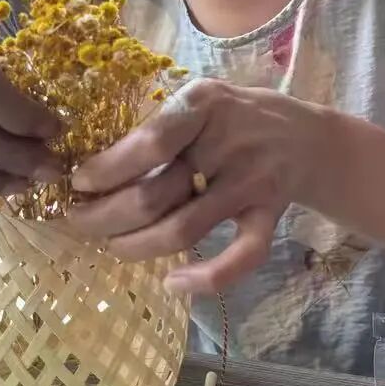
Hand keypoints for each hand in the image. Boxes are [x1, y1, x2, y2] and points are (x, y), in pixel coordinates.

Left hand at [68, 78, 319, 293]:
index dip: (107, 170)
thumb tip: (95, 169)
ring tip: (113, 245)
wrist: (306, 136)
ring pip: (184, 229)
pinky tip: (173, 284)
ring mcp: (252, 182)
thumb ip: (160, 127)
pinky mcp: (269, 215)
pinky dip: (207, 278)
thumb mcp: (200, 101)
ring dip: (137, 246)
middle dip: (105, 217)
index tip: (78, 184)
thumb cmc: (235, 117)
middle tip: (79, 222)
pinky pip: (242, 256)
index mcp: (205, 104)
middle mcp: (229, 143)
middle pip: (156, 194)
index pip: (149, 143)